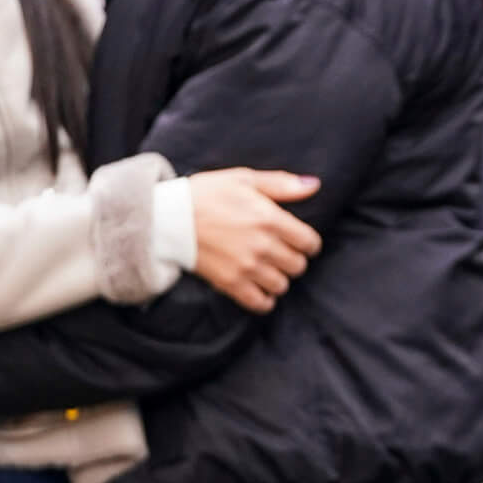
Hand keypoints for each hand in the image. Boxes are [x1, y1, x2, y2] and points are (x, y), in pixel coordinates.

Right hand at [188, 169, 322, 314]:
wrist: (168, 217)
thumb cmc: (206, 194)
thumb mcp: (245, 179)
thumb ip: (282, 185)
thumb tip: (314, 185)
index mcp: (270, 219)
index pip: (309, 243)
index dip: (308, 243)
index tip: (299, 241)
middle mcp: (263, 246)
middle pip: (298, 266)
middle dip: (293, 259)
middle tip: (280, 253)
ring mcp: (247, 267)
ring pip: (282, 285)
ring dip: (279, 278)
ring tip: (267, 269)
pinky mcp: (230, 284)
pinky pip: (261, 303)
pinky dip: (265, 299)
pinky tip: (259, 288)